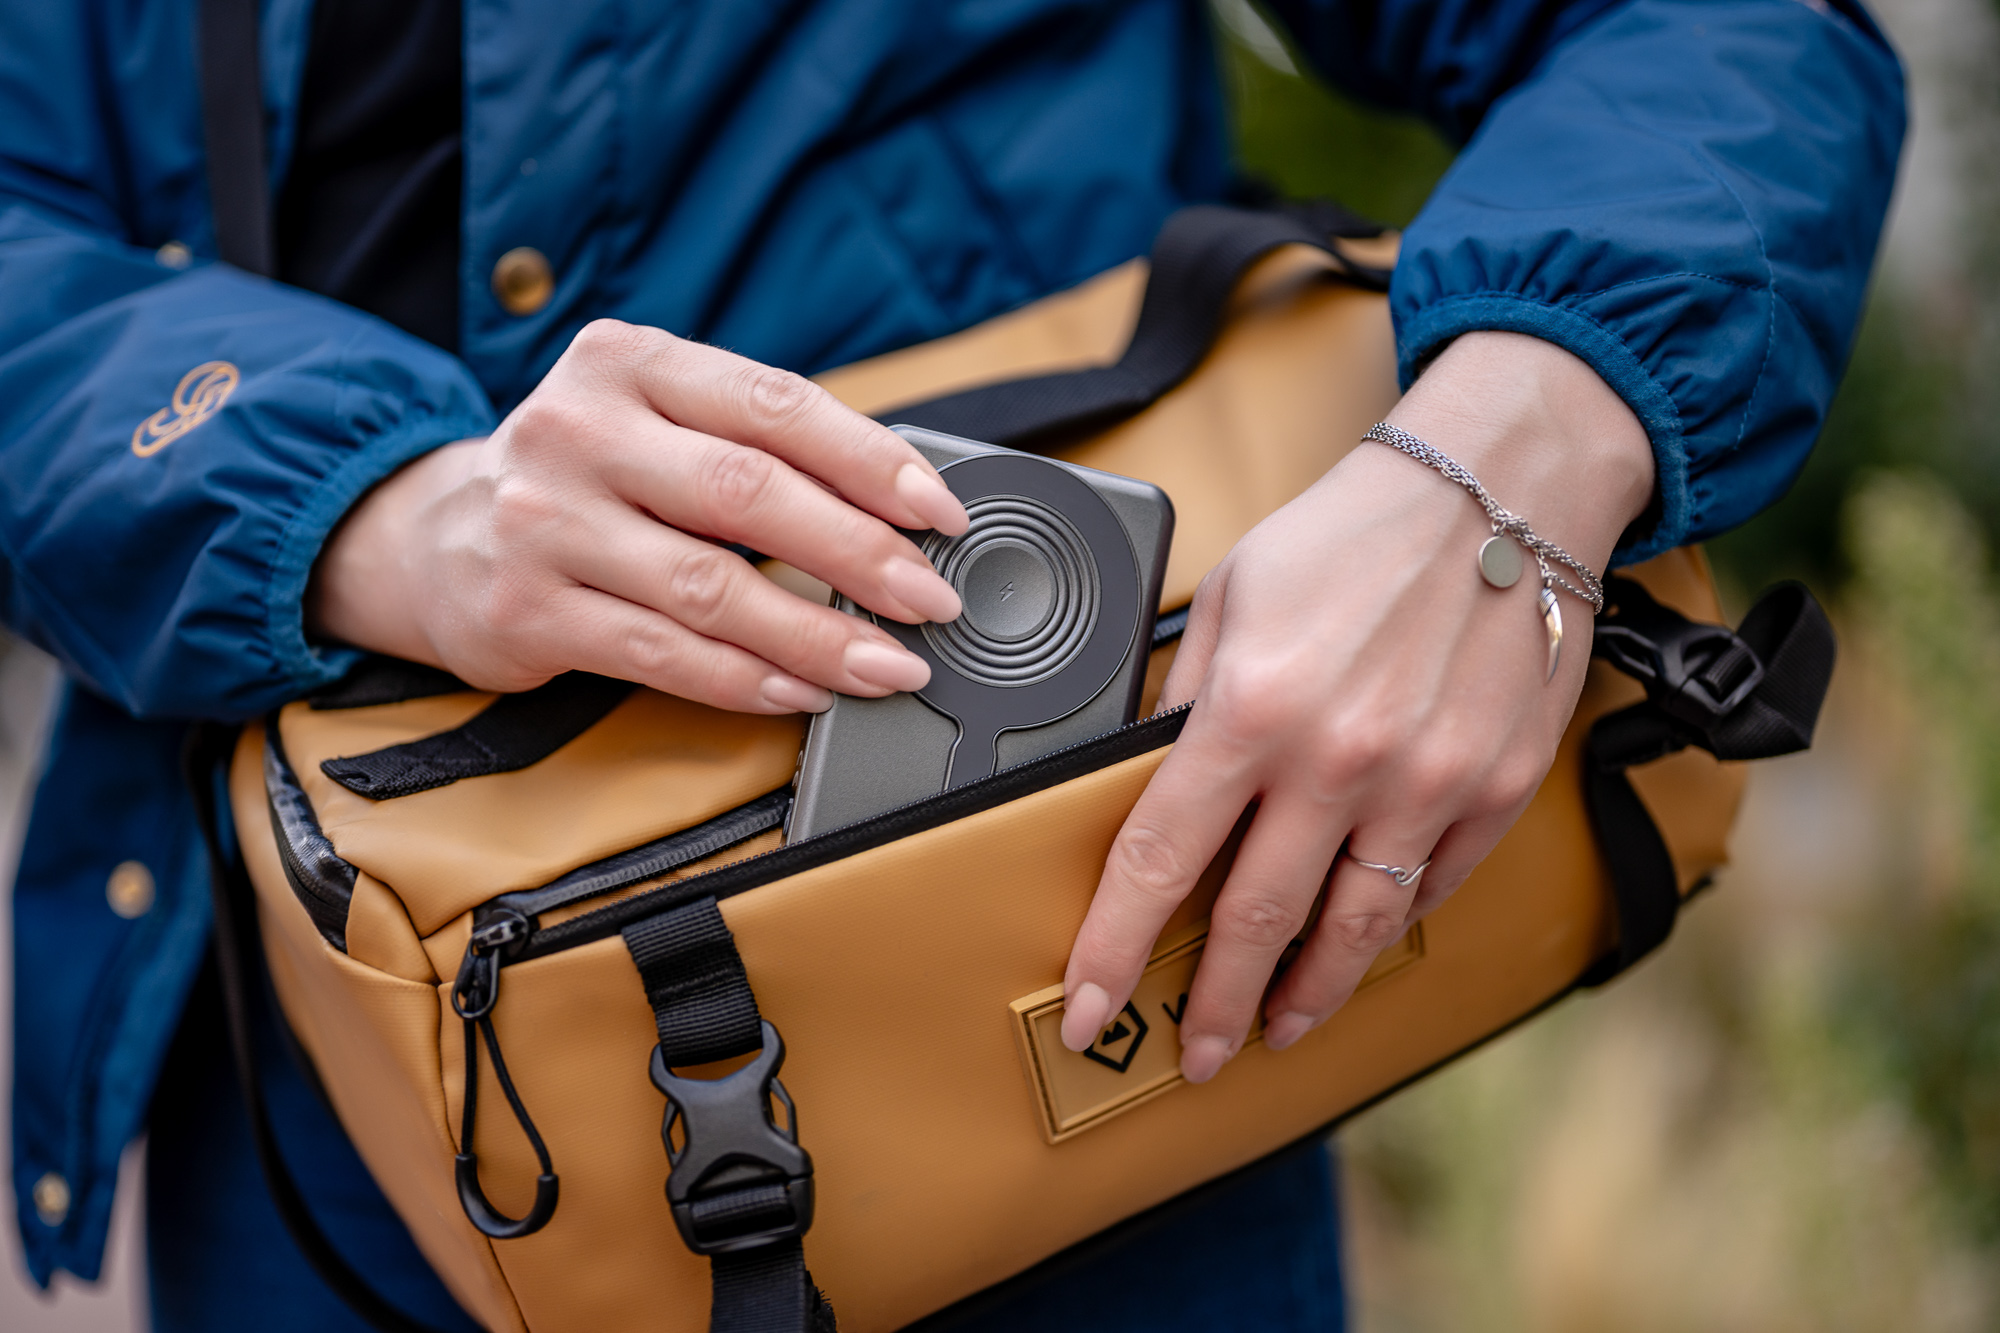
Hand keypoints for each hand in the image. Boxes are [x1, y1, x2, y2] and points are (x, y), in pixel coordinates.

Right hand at [309, 320, 969, 712]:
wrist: (431, 537)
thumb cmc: (588, 478)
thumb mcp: (653, 421)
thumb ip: (755, 445)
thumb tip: (903, 508)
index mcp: (630, 362)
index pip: (775, 405)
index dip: (871, 461)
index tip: (940, 511)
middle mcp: (580, 430)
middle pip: (749, 493)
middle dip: (861, 554)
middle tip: (932, 599)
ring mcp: (545, 521)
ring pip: (710, 587)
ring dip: (817, 636)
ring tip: (887, 665)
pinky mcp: (527, 609)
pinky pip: (662, 653)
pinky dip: (747, 680)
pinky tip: (803, 693)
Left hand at [1058, 332, 1655, 1081]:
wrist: (1497, 493)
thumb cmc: (1352, 536)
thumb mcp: (1230, 597)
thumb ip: (1184, 701)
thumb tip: (1144, 782)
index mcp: (1251, 708)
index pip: (1160, 859)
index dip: (1115, 946)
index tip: (1088, 1004)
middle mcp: (1336, 758)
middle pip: (1256, 919)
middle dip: (1213, 1003)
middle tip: (1192, 1051)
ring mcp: (1424, 782)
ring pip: (1351, 928)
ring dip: (1306, 994)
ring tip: (1276, 1028)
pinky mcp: (1493, 788)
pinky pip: (1429, 886)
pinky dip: (1386, 925)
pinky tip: (1357, 943)